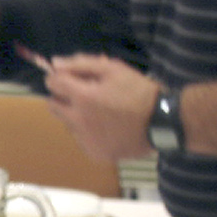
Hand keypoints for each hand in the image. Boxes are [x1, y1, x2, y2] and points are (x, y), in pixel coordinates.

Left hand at [35, 53, 158, 161]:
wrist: (164, 122)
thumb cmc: (139, 92)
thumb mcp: (114, 69)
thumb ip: (81, 64)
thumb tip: (55, 63)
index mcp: (83, 97)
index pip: (53, 84)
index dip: (59, 78)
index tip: (68, 78)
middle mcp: (79, 121)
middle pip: (53, 105)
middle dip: (63, 97)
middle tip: (84, 95)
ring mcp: (86, 140)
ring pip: (67, 123)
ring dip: (77, 116)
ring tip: (101, 112)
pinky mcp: (94, 153)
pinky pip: (81, 139)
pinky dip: (89, 133)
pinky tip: (107, 128)